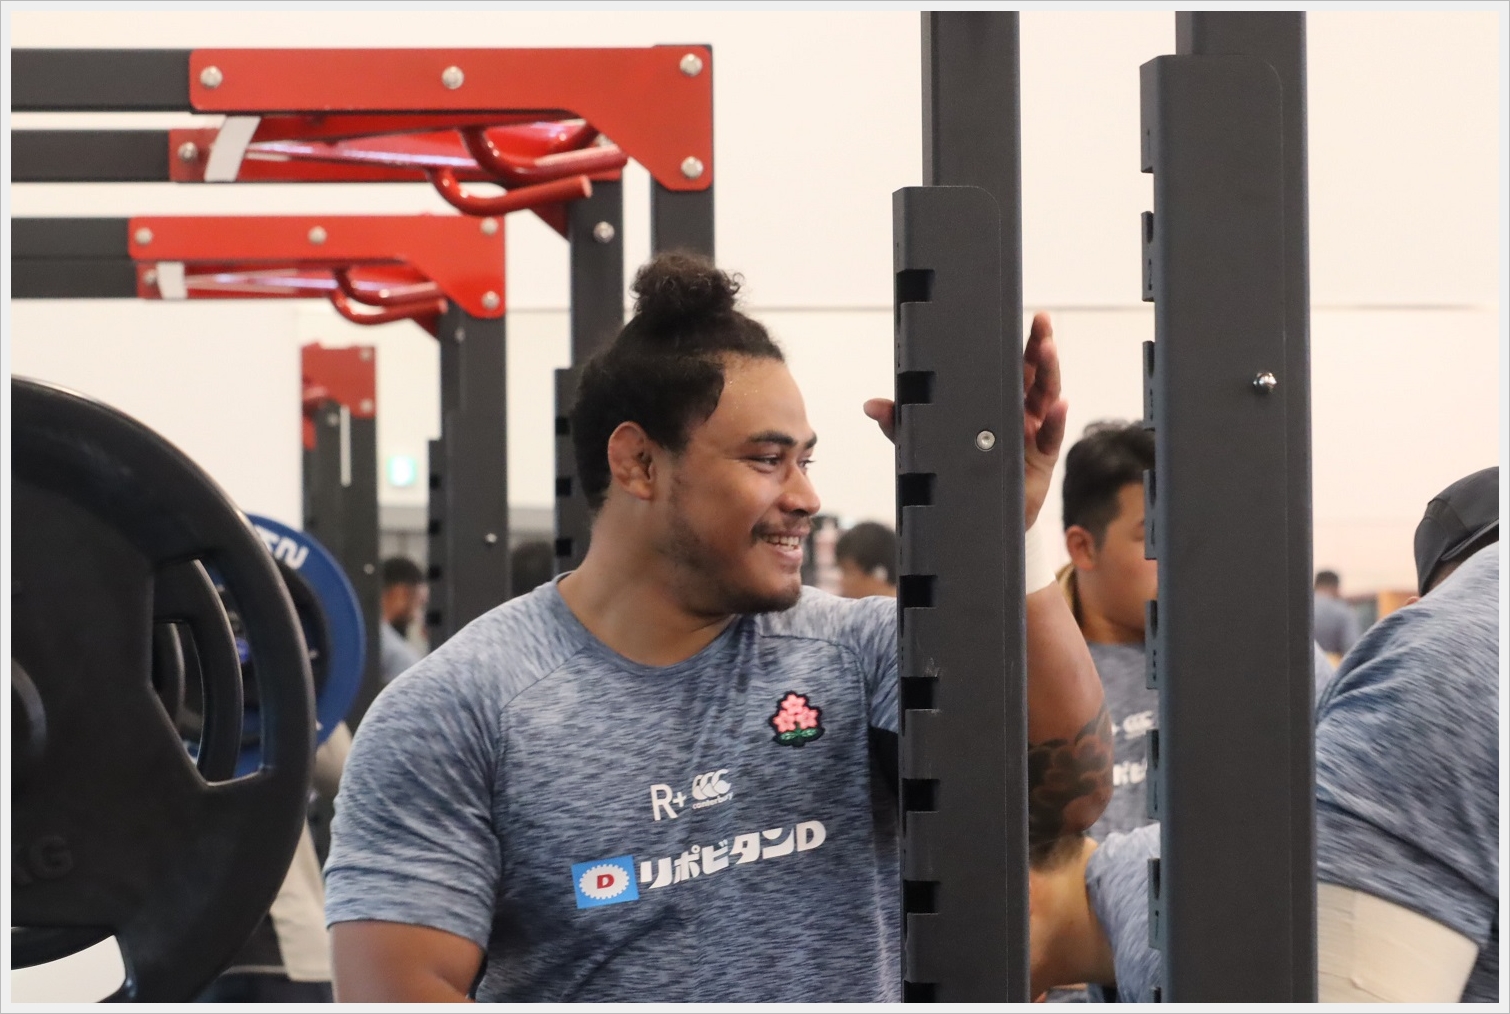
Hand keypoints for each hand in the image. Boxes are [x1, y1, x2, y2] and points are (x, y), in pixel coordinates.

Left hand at [861, 312, 1068, 530]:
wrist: (974, 518)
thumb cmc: (957, 475)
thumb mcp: (925, 447)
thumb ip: (901, 425)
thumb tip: (872, 406)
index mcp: (995, 403)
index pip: (1010, 367)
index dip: (1019, 343)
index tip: (1023, 319)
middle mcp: (1017, 413)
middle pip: (1034, 374)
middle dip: (1039, 346)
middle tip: (1041, 323)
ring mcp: (1032, 434)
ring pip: (1046, 397)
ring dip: (1049, 372)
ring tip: (1047, 349)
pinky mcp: (1040, 459)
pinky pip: (1051, 437)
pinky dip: (1055, 420)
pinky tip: (1059, 406)